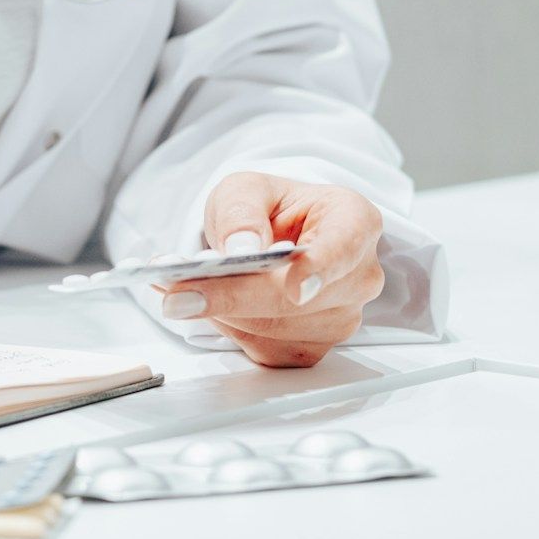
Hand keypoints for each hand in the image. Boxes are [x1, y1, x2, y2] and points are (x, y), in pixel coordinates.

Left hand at [158, 172, 385, 367]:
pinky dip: (229, 328)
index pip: (344, 249)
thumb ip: (241, 211)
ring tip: (182, 289)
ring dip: (223, 312)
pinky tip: (211, 303)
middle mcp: (358, 276)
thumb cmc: (272, 210)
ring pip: (273, 329)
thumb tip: (242, 248)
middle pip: (297, 300)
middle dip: (234, 295)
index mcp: (354, 222)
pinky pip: (264, 348)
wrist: (276, 239)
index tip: (293, 287)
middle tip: (180, 292)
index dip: (320, 270)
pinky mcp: (311, 348)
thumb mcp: (246, 190)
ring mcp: (339, 318)